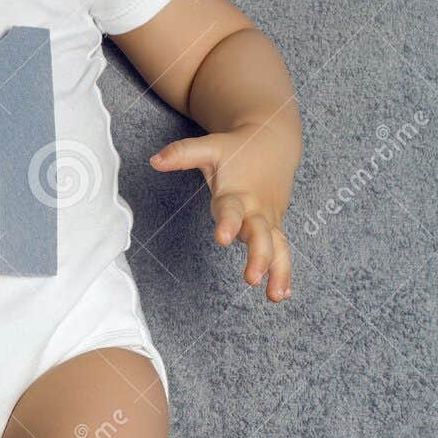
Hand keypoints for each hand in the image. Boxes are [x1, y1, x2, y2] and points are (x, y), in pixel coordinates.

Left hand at [149, 122, 297, 301]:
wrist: (274, 141)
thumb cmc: (238, 150)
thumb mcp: (210, 147)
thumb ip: (182, 155)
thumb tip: (154, 161)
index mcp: (238, 193)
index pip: (232, 210)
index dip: (227, 223)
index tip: (222, 238)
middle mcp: (255, 210)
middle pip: (260, 235)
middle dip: (258, 257)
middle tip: (252, 278)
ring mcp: (268, 220)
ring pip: (278, 248)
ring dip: (279, 272)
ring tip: (275, 296)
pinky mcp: (275, 227)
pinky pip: (282, 251)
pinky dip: (283, 271)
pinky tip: (281, 294)